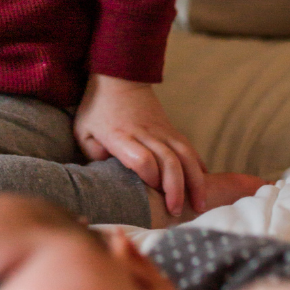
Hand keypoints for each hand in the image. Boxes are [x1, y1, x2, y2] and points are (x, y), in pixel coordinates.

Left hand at [73, 75, 208, 217]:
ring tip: (200, 205)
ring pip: (186, 155)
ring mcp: (162, 130)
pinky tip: (205, 183)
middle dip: (176, 189)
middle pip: (169, 161)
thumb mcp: (84, 131)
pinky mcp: (171, 129)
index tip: (151, 194)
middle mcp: (146, 134)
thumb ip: (93, 153)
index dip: (150, 178)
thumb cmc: (97, 108)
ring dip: (195, 181)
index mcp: (121, 136)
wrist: (120, 77)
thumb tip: (108, 170)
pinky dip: (199, 166)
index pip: (142, 159)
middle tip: (176, 212)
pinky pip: (189, 148)